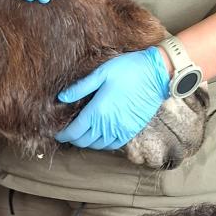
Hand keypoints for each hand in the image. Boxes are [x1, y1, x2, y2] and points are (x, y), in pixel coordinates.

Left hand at [55, 47, 169, 150]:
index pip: (73, 132)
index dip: (62, 135)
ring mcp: (119, 131)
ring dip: (87, 142)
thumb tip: (61, 98)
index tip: (57, 132)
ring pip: (96, 145)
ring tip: (83, 133)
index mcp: (96, 112)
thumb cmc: (129, 69)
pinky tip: (100, 135)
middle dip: (73, 139)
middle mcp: (106, 126)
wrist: (158, 73)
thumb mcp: (102, 73)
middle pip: (82, 142)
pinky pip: (111, 145)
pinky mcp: (130, 132)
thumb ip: (80, 88)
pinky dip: (102, 144)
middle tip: (69, 132)